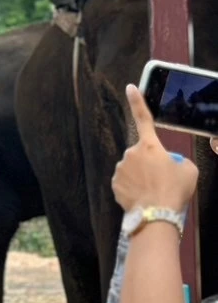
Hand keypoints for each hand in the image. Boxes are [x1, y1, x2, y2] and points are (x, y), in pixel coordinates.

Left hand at [112, 84, 201, 212]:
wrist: (157, 214)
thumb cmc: (174, 191)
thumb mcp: (189, 172)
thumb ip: (178, 162)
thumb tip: (170, 163)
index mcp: (150, 146)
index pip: (144, 118)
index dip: (137, 102)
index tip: (130, 88)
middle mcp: (131, 153)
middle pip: (142, 155)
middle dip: (150, 164)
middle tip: (162, 180)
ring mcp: (121, 168)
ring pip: (132, 169)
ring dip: (141, 177)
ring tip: (153, 191)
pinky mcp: (114, 183)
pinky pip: (125, 182)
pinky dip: (133, 188)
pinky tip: (143, 197)